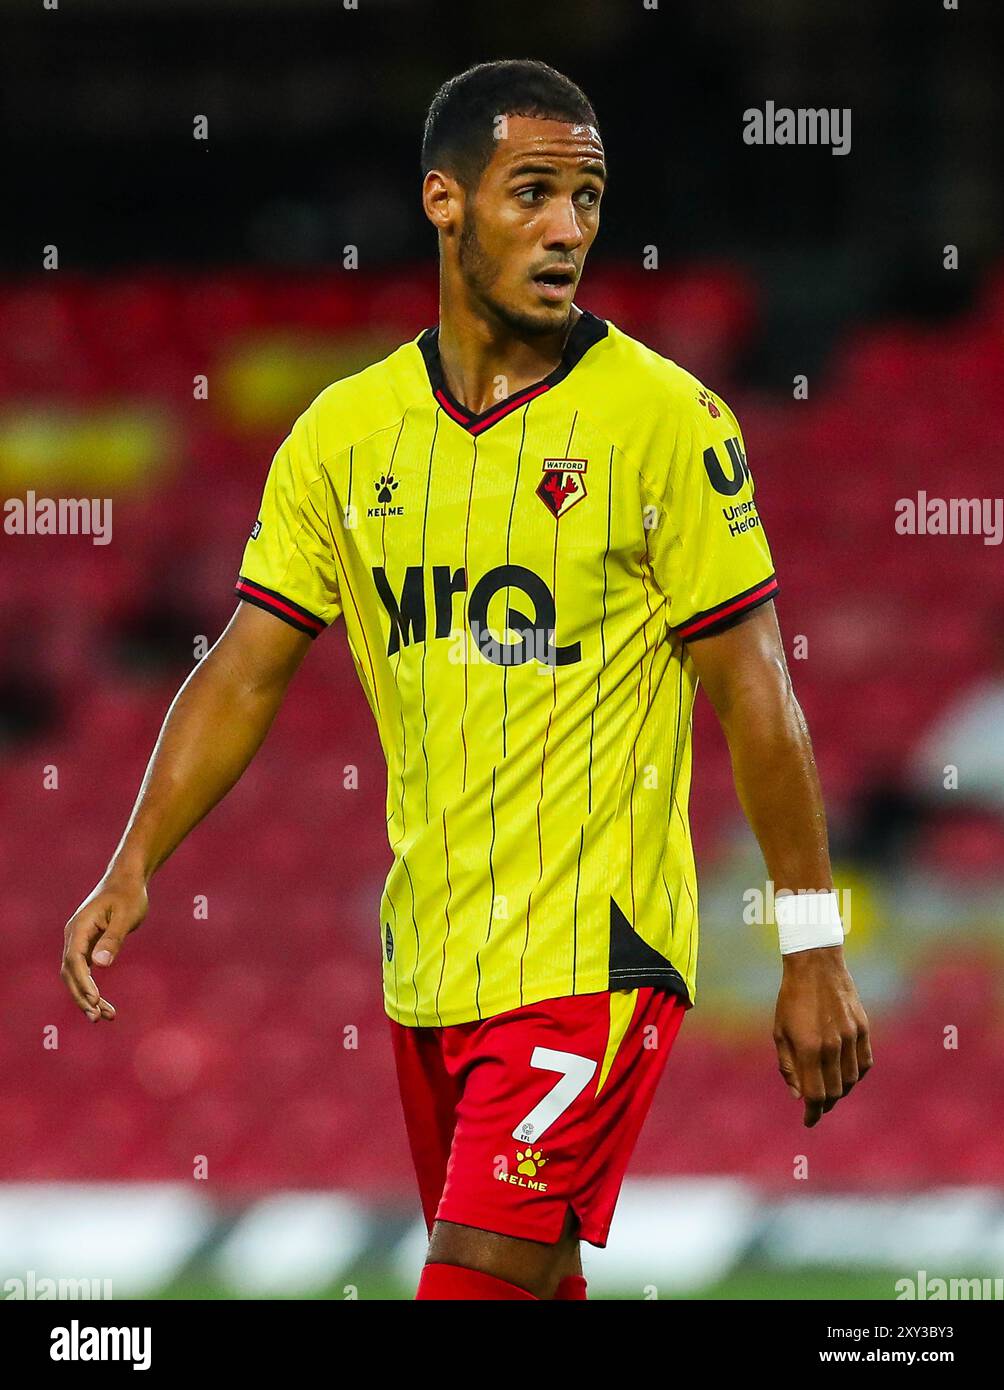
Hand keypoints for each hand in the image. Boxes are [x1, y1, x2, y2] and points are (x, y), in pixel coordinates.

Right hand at [60, 872, 148, 1021]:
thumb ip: (113, 939)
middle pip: (70, 973)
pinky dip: (92, 987)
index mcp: (79, 927)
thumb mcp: (125, 916)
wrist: (127, 881)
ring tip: (104, 1017)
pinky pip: (85, 971)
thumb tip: (100, 965)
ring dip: (86, 996)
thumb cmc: (128, 895)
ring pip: (76, 975)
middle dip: (82, 996)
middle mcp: (74, 936)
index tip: (95, 999)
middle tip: (97, 1018)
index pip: (74, 960)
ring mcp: (79, 941)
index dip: (83, 982)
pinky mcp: (87, 946)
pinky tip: (103, 1003)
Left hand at [773, 946, 871, 1126]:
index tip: (808, 1122)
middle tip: (817, 1107)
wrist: (815, 965)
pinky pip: (864, 1063)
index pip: (815, 1094)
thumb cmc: (791, 999)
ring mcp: (851, 1037)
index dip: (812, 1113)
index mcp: (809, 1048)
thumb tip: (798, 1095)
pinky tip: (846, 1075)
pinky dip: (856, 1075)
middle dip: (825, 1104)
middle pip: (835, 1091)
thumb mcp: (780, 1031)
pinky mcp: (863, 1029)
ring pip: (851, 1080)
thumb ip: (788, 1066)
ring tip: (829, 1091)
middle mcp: (833, 1046)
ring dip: (840, 1091)